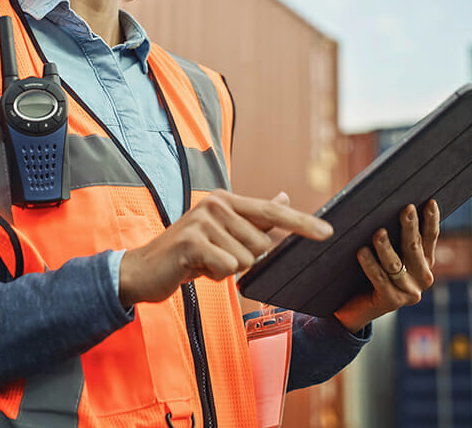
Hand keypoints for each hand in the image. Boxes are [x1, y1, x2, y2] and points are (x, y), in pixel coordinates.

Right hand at [119, 189, 332, 307]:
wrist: (143, 269)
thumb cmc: (188, 253)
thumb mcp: (222, 232)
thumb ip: (254, 217)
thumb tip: (284, 196)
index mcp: (227, 200)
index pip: (273, 211)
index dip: (302, 222)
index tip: (328, 232)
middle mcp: (216, 204)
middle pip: (262, 244)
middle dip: (244, 259)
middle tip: (215, 257)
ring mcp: (203, 221)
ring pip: (246, 259)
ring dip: (227, 269)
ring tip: (203, 262)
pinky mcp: (193, 242)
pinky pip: (227, 268)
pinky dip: (214, 276)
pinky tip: (195, 269)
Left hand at [334, 199, 439, 332]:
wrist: (354, 306)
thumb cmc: (369, 269)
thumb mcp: (384, 250)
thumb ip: (391, 233)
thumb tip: (384, 204)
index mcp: (424, 261)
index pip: (430, 237)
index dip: (431, 219)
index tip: (429, 201)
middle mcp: (423, 277)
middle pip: (414, 247)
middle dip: (410, 227)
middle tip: (406, 208)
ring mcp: (409, 292)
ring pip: (396, 264)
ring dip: (386, 248)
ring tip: (378, 233)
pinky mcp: (392, 302)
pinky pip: (380, 279)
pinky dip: (370, 265)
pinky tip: (362, 252)